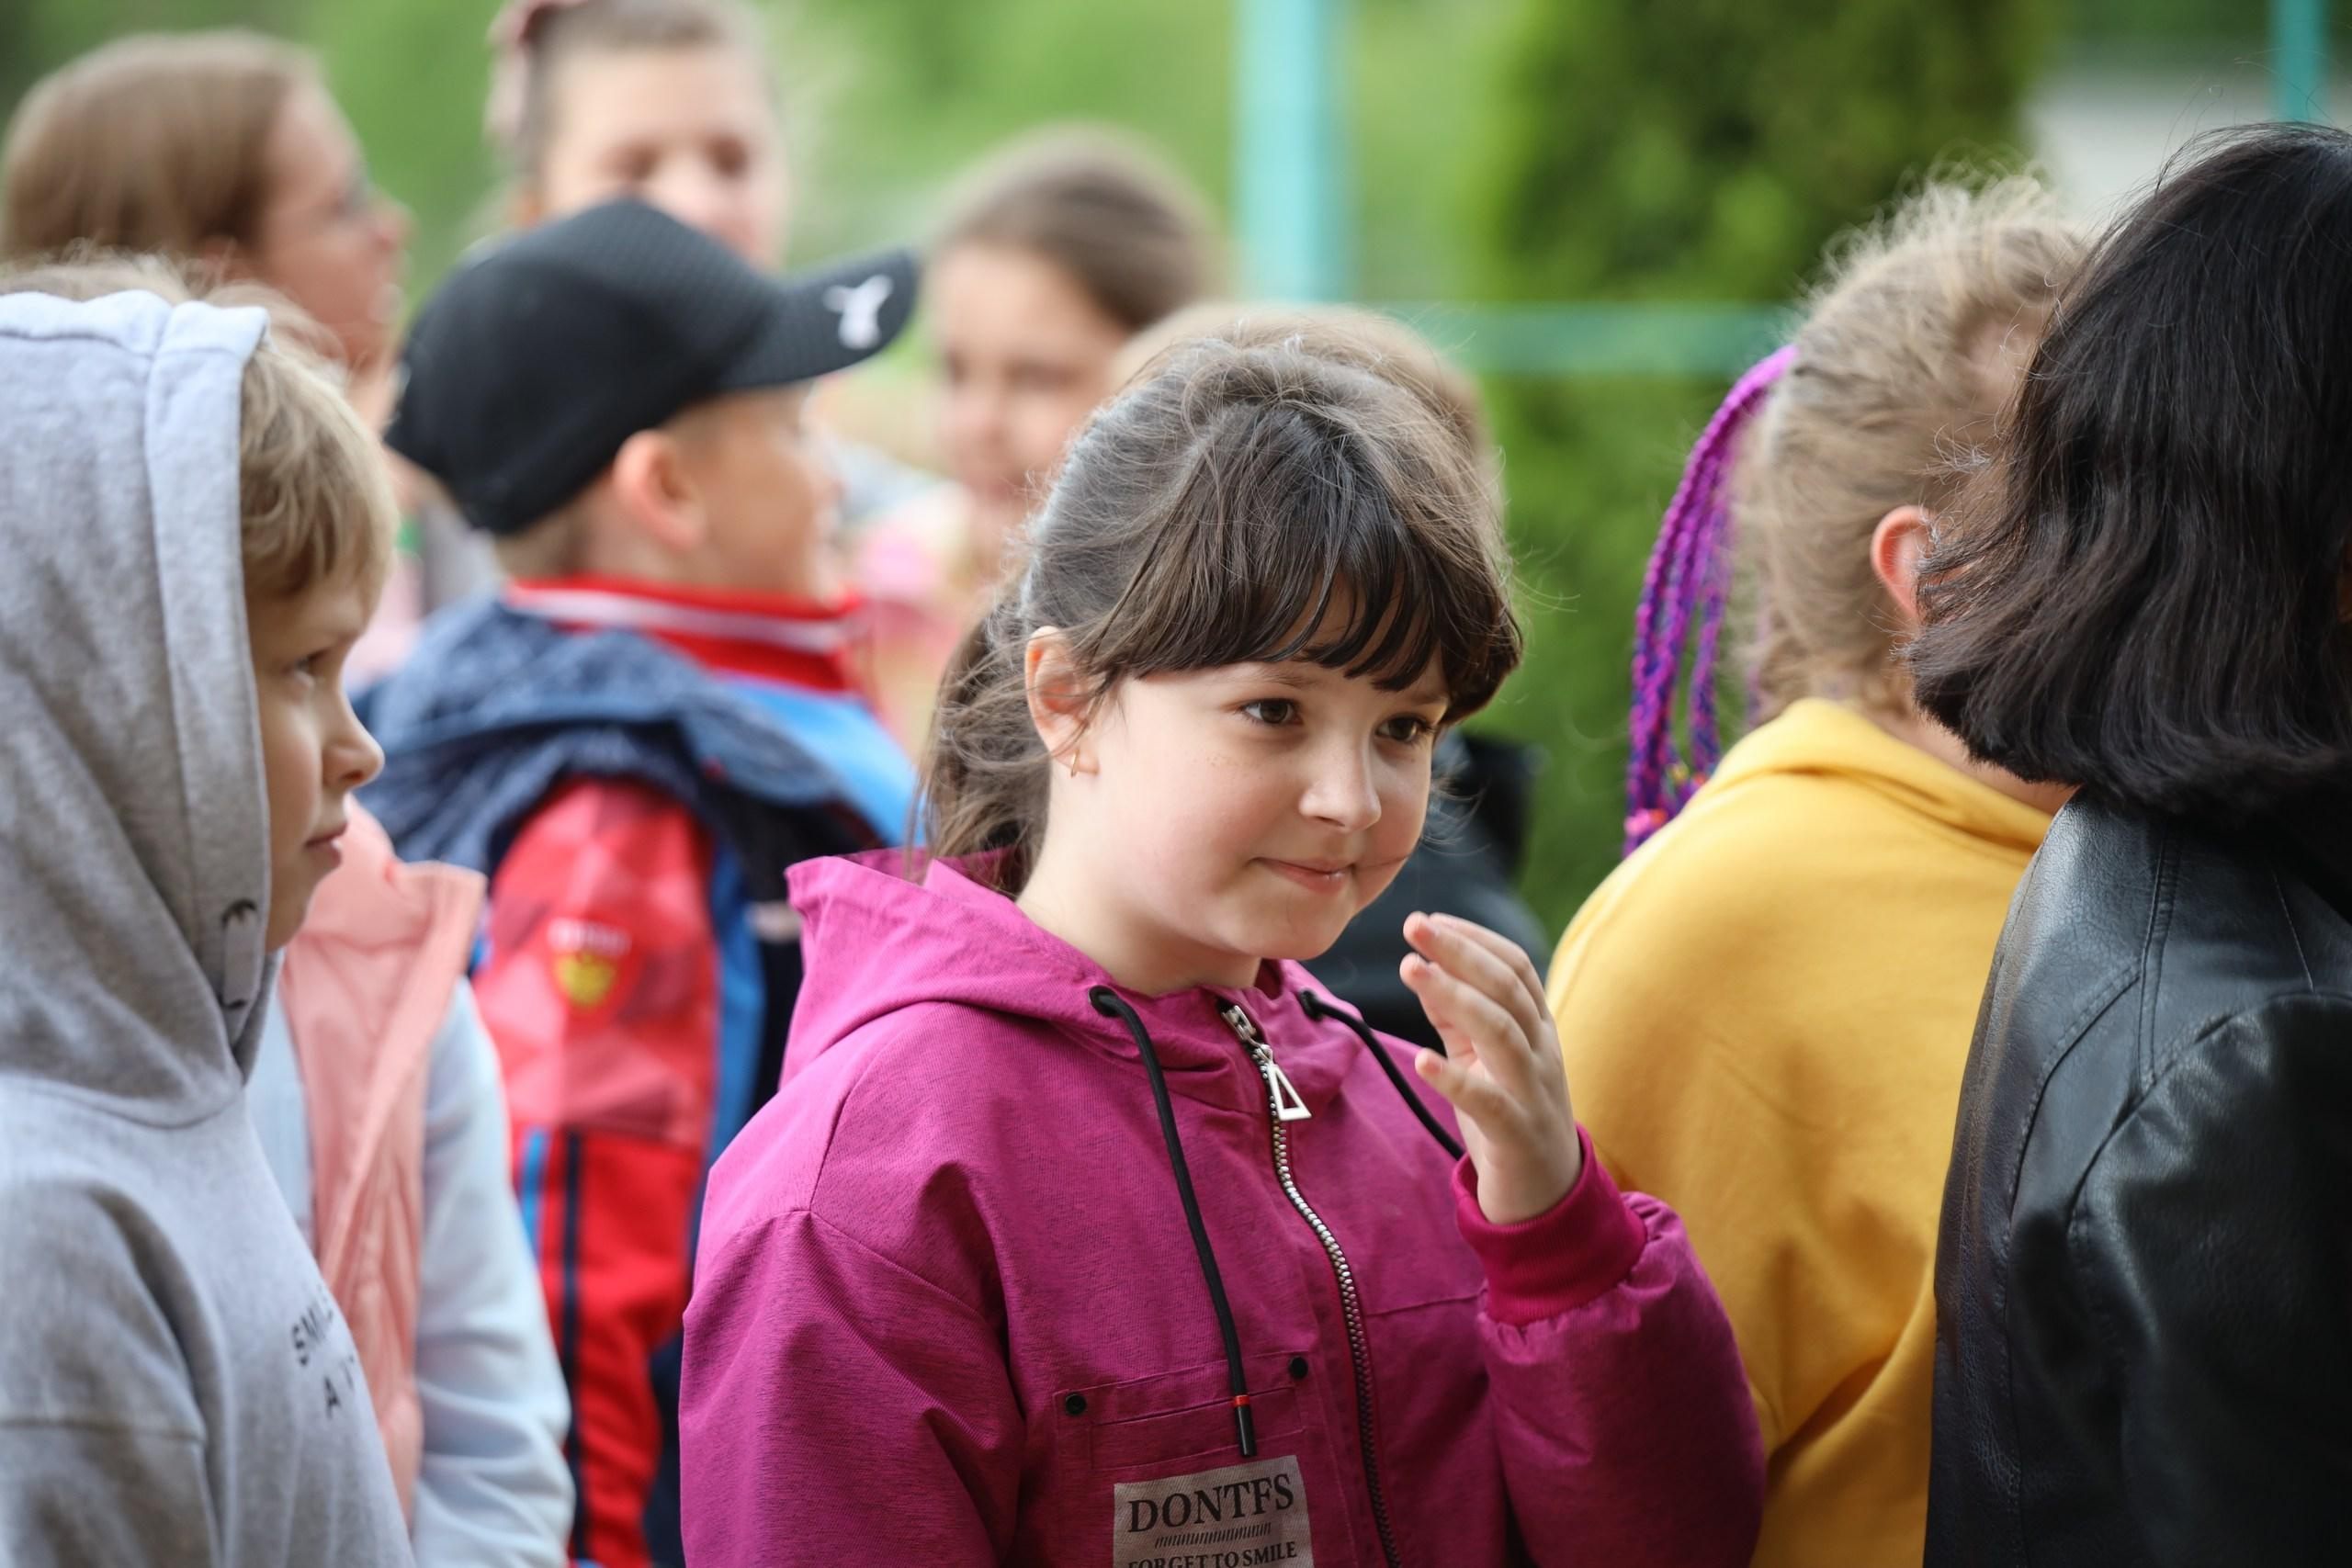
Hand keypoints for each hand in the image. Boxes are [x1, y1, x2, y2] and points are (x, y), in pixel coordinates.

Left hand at [1400, 912, 1581, 1224]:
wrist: (1547, 1195)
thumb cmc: (1509, 1114)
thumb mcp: (1483, 1058)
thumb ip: (1457, 1016)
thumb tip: (1423, 966)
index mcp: (1538, 1027)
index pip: (1516, 966)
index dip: (1474, 937)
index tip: (1431, 917)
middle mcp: (1542, 1050)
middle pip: (1507, 988)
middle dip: (1460, 951)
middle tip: (1413, 925)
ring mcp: (1533, 1091)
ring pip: (1501, 1032)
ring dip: (1454, 995)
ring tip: (1410, 969)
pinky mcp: (1517, 1133)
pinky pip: (1488, 1102)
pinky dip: (1454, 1078)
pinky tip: (1421, 1060)